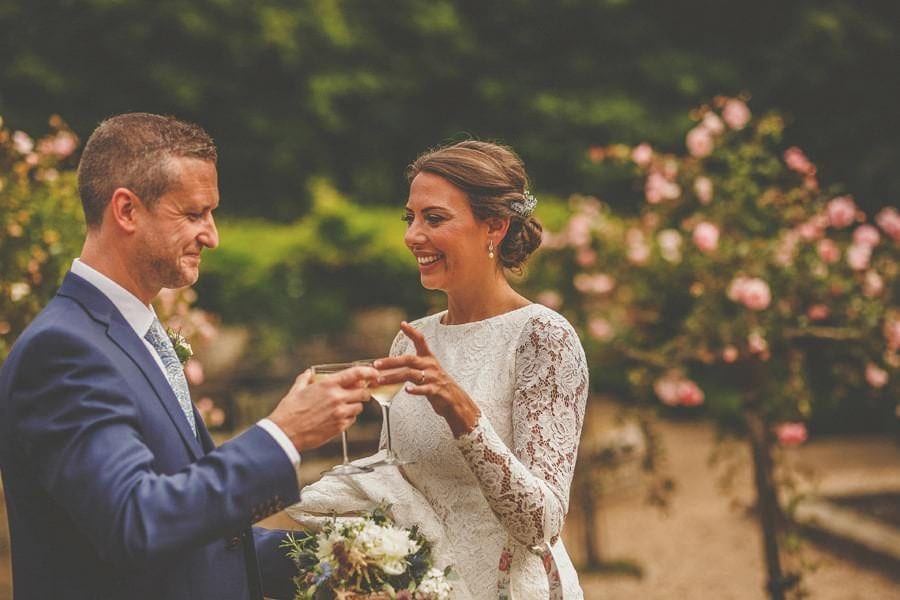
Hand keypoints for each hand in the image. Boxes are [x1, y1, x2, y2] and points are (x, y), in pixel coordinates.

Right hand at [268, 365, 376, 450]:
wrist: (285, 434)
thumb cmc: (289, 412)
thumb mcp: (296, 390)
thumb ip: (305, 379)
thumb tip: (309, 373)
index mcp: (328, 385)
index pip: (355, 374)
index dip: (368, 372)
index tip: (373, 373)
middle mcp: (337, 398)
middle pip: (363, 392)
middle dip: (362, 392)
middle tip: (357, 393)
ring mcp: (340, 413)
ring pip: (359, 407)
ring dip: (355, 406)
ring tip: (343, 407)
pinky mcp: (340, 427)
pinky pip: (352, 420)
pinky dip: (349, 418)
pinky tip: (338, 417)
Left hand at [374, 322, 480, 436]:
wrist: (456, 400)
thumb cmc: (437, 385)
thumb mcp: (427, 371)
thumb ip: (411, 367)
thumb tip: (388, 366)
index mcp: (428, 358)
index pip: (420, 341)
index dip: (412, 332)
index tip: (403, 324)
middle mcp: (431, 365)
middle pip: (409, 360)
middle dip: (391, 362)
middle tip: (376, 364)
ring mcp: (434, 378)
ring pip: (411, 374)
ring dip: (394, 377)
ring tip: (380, 380)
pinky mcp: (436, 391)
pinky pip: (425, 389)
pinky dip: (416, 389)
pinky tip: (407, 390)